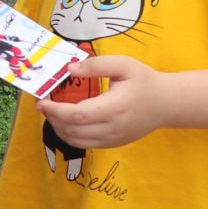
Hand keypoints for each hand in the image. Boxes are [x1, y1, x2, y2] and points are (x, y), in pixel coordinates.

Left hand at [34, 55, 173, 149]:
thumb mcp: (124, 64)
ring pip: (76, 141)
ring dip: (58, 128)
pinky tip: (66, 121)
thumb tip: (70, 69)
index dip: (55, 110)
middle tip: (43, 104)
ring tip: (52, 112)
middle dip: (52, 118)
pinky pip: (85, 144)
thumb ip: (96, 65)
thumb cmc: (145, 81)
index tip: (41, 101)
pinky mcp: (112, 144)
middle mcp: (112, 128)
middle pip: (72, 130)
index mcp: (114, 108)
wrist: (166, 104)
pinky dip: (70, 135)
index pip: (76, 115)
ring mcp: (112, 139)